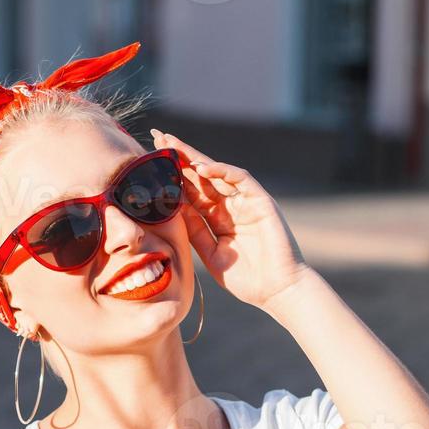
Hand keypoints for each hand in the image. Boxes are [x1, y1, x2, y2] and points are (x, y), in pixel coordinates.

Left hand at [151, 128, 309, 309]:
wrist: (277, 291)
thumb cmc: (247, 279)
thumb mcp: (211, 254)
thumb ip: (195, 232)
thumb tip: (171, 211)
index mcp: (217, 219)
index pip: (191, 192)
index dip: (172, 177)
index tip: (150, 164)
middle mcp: (230, 206)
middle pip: (201, 176)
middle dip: (180, 157)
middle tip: (159, 137)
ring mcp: (246, 202)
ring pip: (218, 172)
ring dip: (195, 157)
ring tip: (173, 144)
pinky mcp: (261, 201)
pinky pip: (240, 179)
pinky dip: (222, 171)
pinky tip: (202, 166)